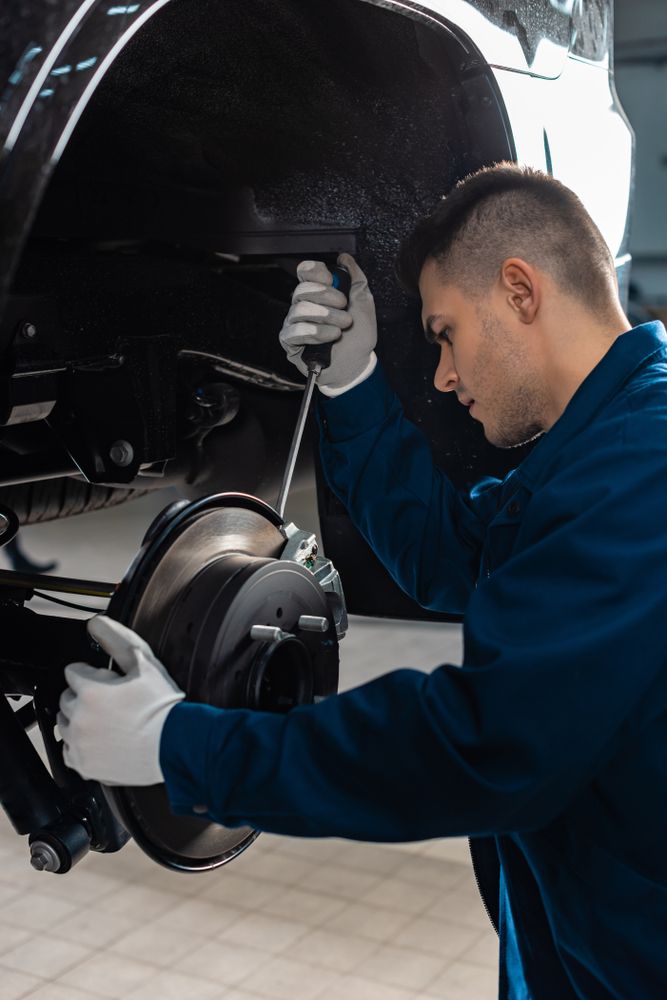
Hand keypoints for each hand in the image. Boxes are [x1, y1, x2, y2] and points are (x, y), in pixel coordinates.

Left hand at [57, 615, 184, 785]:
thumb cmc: (163, 707)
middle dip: (85, 696)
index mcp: (90, 691)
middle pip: (67, 698)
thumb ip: (115, 639)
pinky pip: (69, 751)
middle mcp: (79, 719)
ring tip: (110, 722)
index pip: (72, 671)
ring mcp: (80, 744)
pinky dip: (82, 746)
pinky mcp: (84, 765)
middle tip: (113, 702)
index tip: (109, 682)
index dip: (93, 673)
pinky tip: (105, 740)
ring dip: (81, 719)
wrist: (177, 746)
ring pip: (66, 724)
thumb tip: (96, 623)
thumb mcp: (143, 663)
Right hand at [279, 252, 377, 394]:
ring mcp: (294, 323)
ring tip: (341, 327)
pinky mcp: (289, 341)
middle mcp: (302, 305)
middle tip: (345, 310)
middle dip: (328, 297)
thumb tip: (344, 258)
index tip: (331, 280)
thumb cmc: (357, 337)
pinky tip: (330, 336)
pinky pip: (295, 331)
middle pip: (302, 289)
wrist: (356, 364)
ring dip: (326, 317)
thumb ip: (356, 279)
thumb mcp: (364, 304)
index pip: (305, 271)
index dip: (316, 272)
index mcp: (318, 293)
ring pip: (299, 309)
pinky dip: (316, 332)